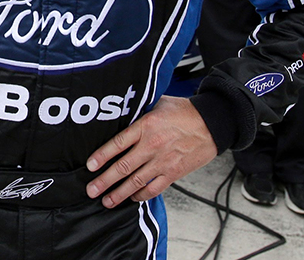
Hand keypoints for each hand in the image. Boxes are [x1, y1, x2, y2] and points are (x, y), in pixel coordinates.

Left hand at [84, 96, 217, 207]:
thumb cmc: (186, 112)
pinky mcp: (174, 172)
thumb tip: (124, 111)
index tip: (90, 166)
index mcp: (146, 125)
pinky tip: (132, 198)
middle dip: (104, 181)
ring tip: (107, 201)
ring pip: (135, 181)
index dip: (102, 156)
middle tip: (92, 190)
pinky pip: (153, 188)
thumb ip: (141, 110)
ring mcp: (163, 161)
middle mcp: (152, 145)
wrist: (213, 124)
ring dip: (119, 193)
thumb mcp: (160, 103)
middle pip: (123, 166)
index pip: (118, 143)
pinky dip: (141, 195)